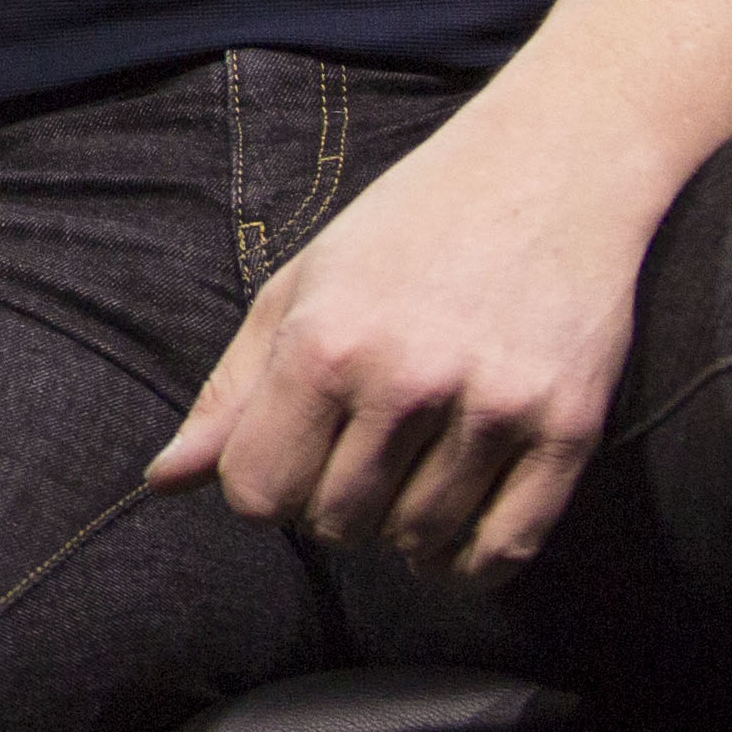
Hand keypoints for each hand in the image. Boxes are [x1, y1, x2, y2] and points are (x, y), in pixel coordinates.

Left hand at [141, 97, 654, 579]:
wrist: (552, 166)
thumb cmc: (409, 226)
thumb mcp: (300, 287)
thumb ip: (232, 391)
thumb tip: (163, 481)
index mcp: (324, 343)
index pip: (258, 492)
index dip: (265, 489)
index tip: (292, 460)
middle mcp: (405, 380)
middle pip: (337, 524)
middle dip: (334, 509)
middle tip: (356, 464)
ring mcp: (492, 407)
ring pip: (418, 542)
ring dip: (403, 535)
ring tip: (407, 484)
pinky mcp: (568, 427)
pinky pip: (507, 547)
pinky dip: (472, 564)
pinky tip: (456, 540)